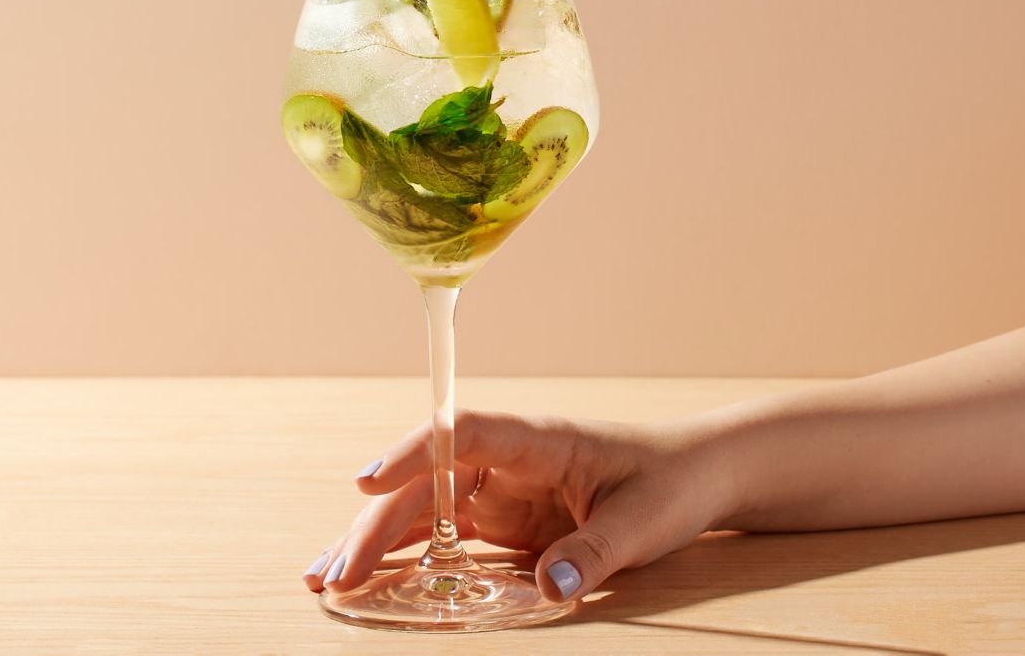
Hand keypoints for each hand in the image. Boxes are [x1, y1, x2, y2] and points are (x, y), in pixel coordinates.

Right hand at [301, 409, 735, 600]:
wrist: (698, 476)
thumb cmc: (672, 482)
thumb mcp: (643, 522)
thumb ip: (595, 552)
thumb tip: (550, 588)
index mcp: (537, 441)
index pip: (462, 437)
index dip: (412, 455)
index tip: (368, 480)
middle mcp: (507, 463)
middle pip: (426, 484)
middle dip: (375, 525)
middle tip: (336, 575)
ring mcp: (501, 493)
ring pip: (423, 512)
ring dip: (374, 542)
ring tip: (326, 579)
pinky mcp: (504, 524)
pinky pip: (445, 540)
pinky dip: (405, 560)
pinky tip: (371, 583)